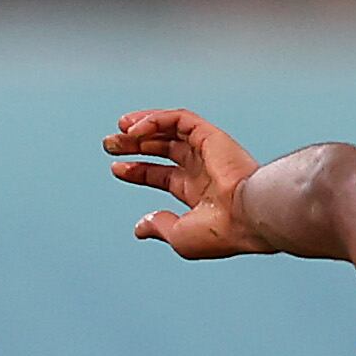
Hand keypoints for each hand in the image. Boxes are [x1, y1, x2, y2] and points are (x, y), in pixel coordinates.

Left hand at [105, 109, 275, 259]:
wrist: (246, 215)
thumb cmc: (219, 232)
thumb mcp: (179, 236)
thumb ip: (159, 226)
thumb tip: (140, 227)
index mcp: (198, 193)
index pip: (163, 175)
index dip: (138, 170)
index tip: (116, 168)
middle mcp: (203, 169)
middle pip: (163, 149)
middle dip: (135, 145)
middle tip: (109, 144)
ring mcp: (208, 151)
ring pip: (170, 130)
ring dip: (142, 127)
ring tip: (119, 129)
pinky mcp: (211, 136)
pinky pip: (179, 119)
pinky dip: (156, 120)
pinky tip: (135, 130)